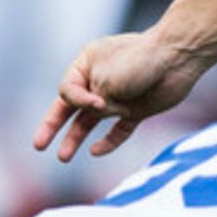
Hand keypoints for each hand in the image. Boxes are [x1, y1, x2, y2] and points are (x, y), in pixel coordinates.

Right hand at [34, 30, 210, 160]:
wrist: (178, 58)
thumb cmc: (139, 61)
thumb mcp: (104, 78)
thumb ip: (90, 100)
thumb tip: (94, 113)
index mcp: (86, 64)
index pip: (66, 90)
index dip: (76, 102)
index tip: (98, 102)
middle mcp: (99, 80)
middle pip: (70, 107)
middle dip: (52, 126)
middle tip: (38, 146)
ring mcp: (119, 96)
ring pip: (92, 121)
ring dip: (76, 138)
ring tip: (63, 158)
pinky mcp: (137, 110)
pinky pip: (119, 130)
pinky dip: (109, 141)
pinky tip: (96, 151)